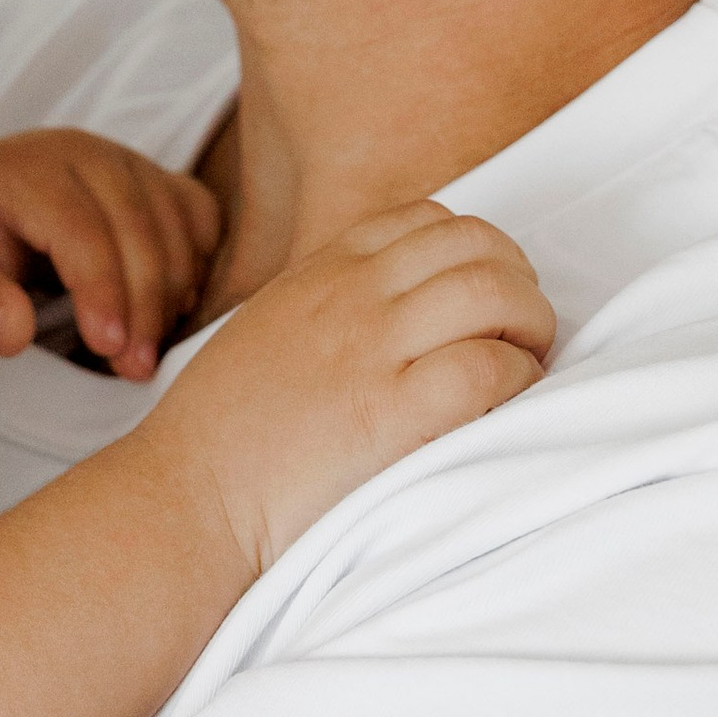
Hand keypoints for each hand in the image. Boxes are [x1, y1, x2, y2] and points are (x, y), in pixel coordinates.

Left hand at [0, 131, 222, 381]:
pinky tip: (174, 313)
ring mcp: (129, 162)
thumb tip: (14, 334)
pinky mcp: (156, 179)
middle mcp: (87, 153)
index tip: (109, 349)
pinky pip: (200, 216)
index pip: (83, 230)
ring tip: (150, 353)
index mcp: (31, 168)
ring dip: (175, 294)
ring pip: (178, 223)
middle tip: (135, 369)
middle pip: (139, 227)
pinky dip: (199, 264)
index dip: (103, 292)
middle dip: (145, 305)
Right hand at [143, 202, 553, 577]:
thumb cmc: (223, 434)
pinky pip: (487, 368)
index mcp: (320, 274)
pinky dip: (517, 380)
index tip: (485, 299)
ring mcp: (370, 350)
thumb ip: (329, 307)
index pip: (429, 218)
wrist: (187, 498)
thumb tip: (397, 310)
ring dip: (530, 327)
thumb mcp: (270, 331)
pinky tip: (504, 405)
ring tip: (522, 368)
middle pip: (477, 244)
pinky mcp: (389, 413)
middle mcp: (350, 298)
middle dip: (520, 282)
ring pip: (494, 292)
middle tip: (521, 334)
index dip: (480, 251)